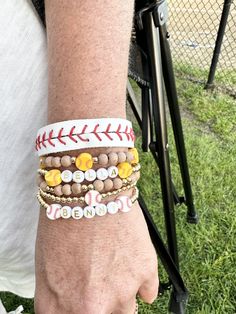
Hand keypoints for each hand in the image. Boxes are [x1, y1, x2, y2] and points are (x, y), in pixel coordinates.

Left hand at [34, 199, 158, 313]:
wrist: (87, 190)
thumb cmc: (62, 222)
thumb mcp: (45, 269)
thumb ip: (58, 301)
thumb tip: (71, 310)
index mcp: (63, 307)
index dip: (80, 310)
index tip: (87, 302)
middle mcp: (94, 308)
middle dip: (102, 304)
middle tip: (100, 283)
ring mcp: (123, 291)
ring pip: (127, 310)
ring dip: (122, 293)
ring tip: (114, 267)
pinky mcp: (146, 272)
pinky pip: (149, 292)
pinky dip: (141, 280)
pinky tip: (129, 261)